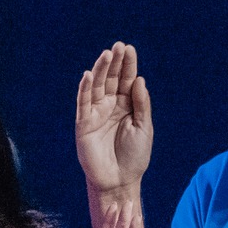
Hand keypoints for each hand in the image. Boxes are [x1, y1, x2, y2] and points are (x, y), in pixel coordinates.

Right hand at [75, 42, 153, 197]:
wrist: (120, 180)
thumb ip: (141, 104)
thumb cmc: (135, 157)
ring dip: (100, 70)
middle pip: (111, 79)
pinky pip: (83, 103)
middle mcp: (110, 106)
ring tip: (106, 55)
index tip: (129, 49)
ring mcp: (96, 114)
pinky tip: (88, 75)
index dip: (128, 65)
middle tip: (119, 46)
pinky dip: (84, 89)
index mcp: (127, 106)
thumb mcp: (144, 128)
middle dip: (115, 63)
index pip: (126, 81)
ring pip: (97, 87)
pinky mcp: (84, 124)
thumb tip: (139, 80)